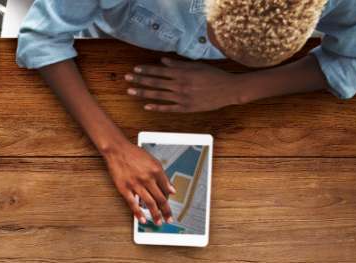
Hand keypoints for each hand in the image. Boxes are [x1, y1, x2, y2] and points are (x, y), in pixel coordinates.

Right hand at [102, 138, 174, 224]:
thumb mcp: (153, 162)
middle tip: (169, 219)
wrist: (117, 150)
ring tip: (158, 222)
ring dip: (155, 214)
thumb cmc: (134, 154)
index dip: (169, 200)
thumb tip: (171, 189)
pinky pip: (133, 203)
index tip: (170, 208)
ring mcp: (136, 184)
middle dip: (166, 211)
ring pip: (149, 203)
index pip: (166, 190)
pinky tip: (142, 219)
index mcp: (156, 171)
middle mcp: (148, 178)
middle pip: (160, 198)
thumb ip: (163, 176)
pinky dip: (138, 213)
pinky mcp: (124, 188)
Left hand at [126, 57, 241, 113]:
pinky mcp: (186, 108)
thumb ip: (179, 64)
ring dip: (143, 92)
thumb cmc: (213, 76)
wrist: (229, 90)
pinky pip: (168, 108)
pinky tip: (146, 106)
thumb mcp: (197, 66)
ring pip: (158, 95)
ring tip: (130, 90)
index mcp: (182, 73)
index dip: (146, 70)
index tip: (135, 69)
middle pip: (155, 82)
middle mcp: (180, 85)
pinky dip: (156, 107)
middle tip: (127, 78)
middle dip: (139, 80)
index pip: (160, 71)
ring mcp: (182, 98)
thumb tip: (163, 60)